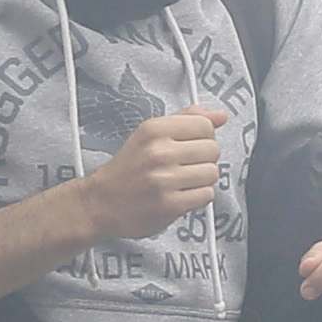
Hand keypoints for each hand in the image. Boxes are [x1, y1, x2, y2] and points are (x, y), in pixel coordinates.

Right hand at [81, 106, 227, 244]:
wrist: (100, 202)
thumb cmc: (127, 169)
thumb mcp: (149, 134)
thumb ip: (185, 120)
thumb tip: (220, 116)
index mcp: (154, 129)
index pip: (205, 125)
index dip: (204, 137)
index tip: (191, 145)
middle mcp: (159, 152)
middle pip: (212, 149)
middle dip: (203, 159)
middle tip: (185, 166)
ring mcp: (164, 180)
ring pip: (212, 173)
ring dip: (202, 180)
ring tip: (183, 182)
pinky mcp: (170, 205)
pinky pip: (206, 195)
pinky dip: (198, 197)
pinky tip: (181, 195)